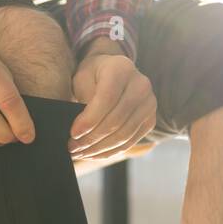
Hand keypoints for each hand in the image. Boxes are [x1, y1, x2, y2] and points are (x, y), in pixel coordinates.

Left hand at [68, 42, 156, 158]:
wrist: (114, 74)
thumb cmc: (93, 76)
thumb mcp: (83, 79)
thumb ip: (84, 99)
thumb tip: (81, 130)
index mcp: (122, 69)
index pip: (106, 100)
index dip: (89, 120)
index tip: (73, 134)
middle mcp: (140, 85)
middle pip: (115, 121)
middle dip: (91, 138)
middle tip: (72, 148)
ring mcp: (149, 104)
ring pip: (123, 136)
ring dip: (99, 149)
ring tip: (81, 153)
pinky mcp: (150, 121)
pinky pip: (129, 142)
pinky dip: (109, 151)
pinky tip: (94, 154)